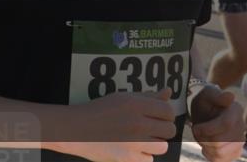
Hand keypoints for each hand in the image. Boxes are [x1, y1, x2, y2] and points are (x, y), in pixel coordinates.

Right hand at [51, 88, 176, 161]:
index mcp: (135, 104)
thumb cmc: (100, 110)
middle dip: (163, 129)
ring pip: (163, 147)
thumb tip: (168, 92)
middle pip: (170, 129)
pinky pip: (149, 160)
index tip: (158, 116)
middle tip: (150, 129)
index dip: (166, 114)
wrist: (77, 129)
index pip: (168, 110)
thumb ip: (147, 96)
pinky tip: (132, 149)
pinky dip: (143, 156)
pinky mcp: (127, 158)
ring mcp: (133, 142)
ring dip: (155, 144)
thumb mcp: (123, 98)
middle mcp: (137, 123)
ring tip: (143, 140)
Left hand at [190, 87, 244, 161]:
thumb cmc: (206, 102)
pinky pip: (222, 160)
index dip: (207, 129)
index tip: (195, 127)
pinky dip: (210, 155)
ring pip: (220, 153)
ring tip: (202, 137)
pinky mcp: (236, 152)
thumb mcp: (207, 95)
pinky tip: (206, 145)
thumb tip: (230, 96)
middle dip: (203, 138)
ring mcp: (240, 141)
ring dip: (205, 146)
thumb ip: (217, 96)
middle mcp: (242, 127)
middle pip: (220, 142)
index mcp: (236, 111)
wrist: (207, 112)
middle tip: (196, 131)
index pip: (225, 124)